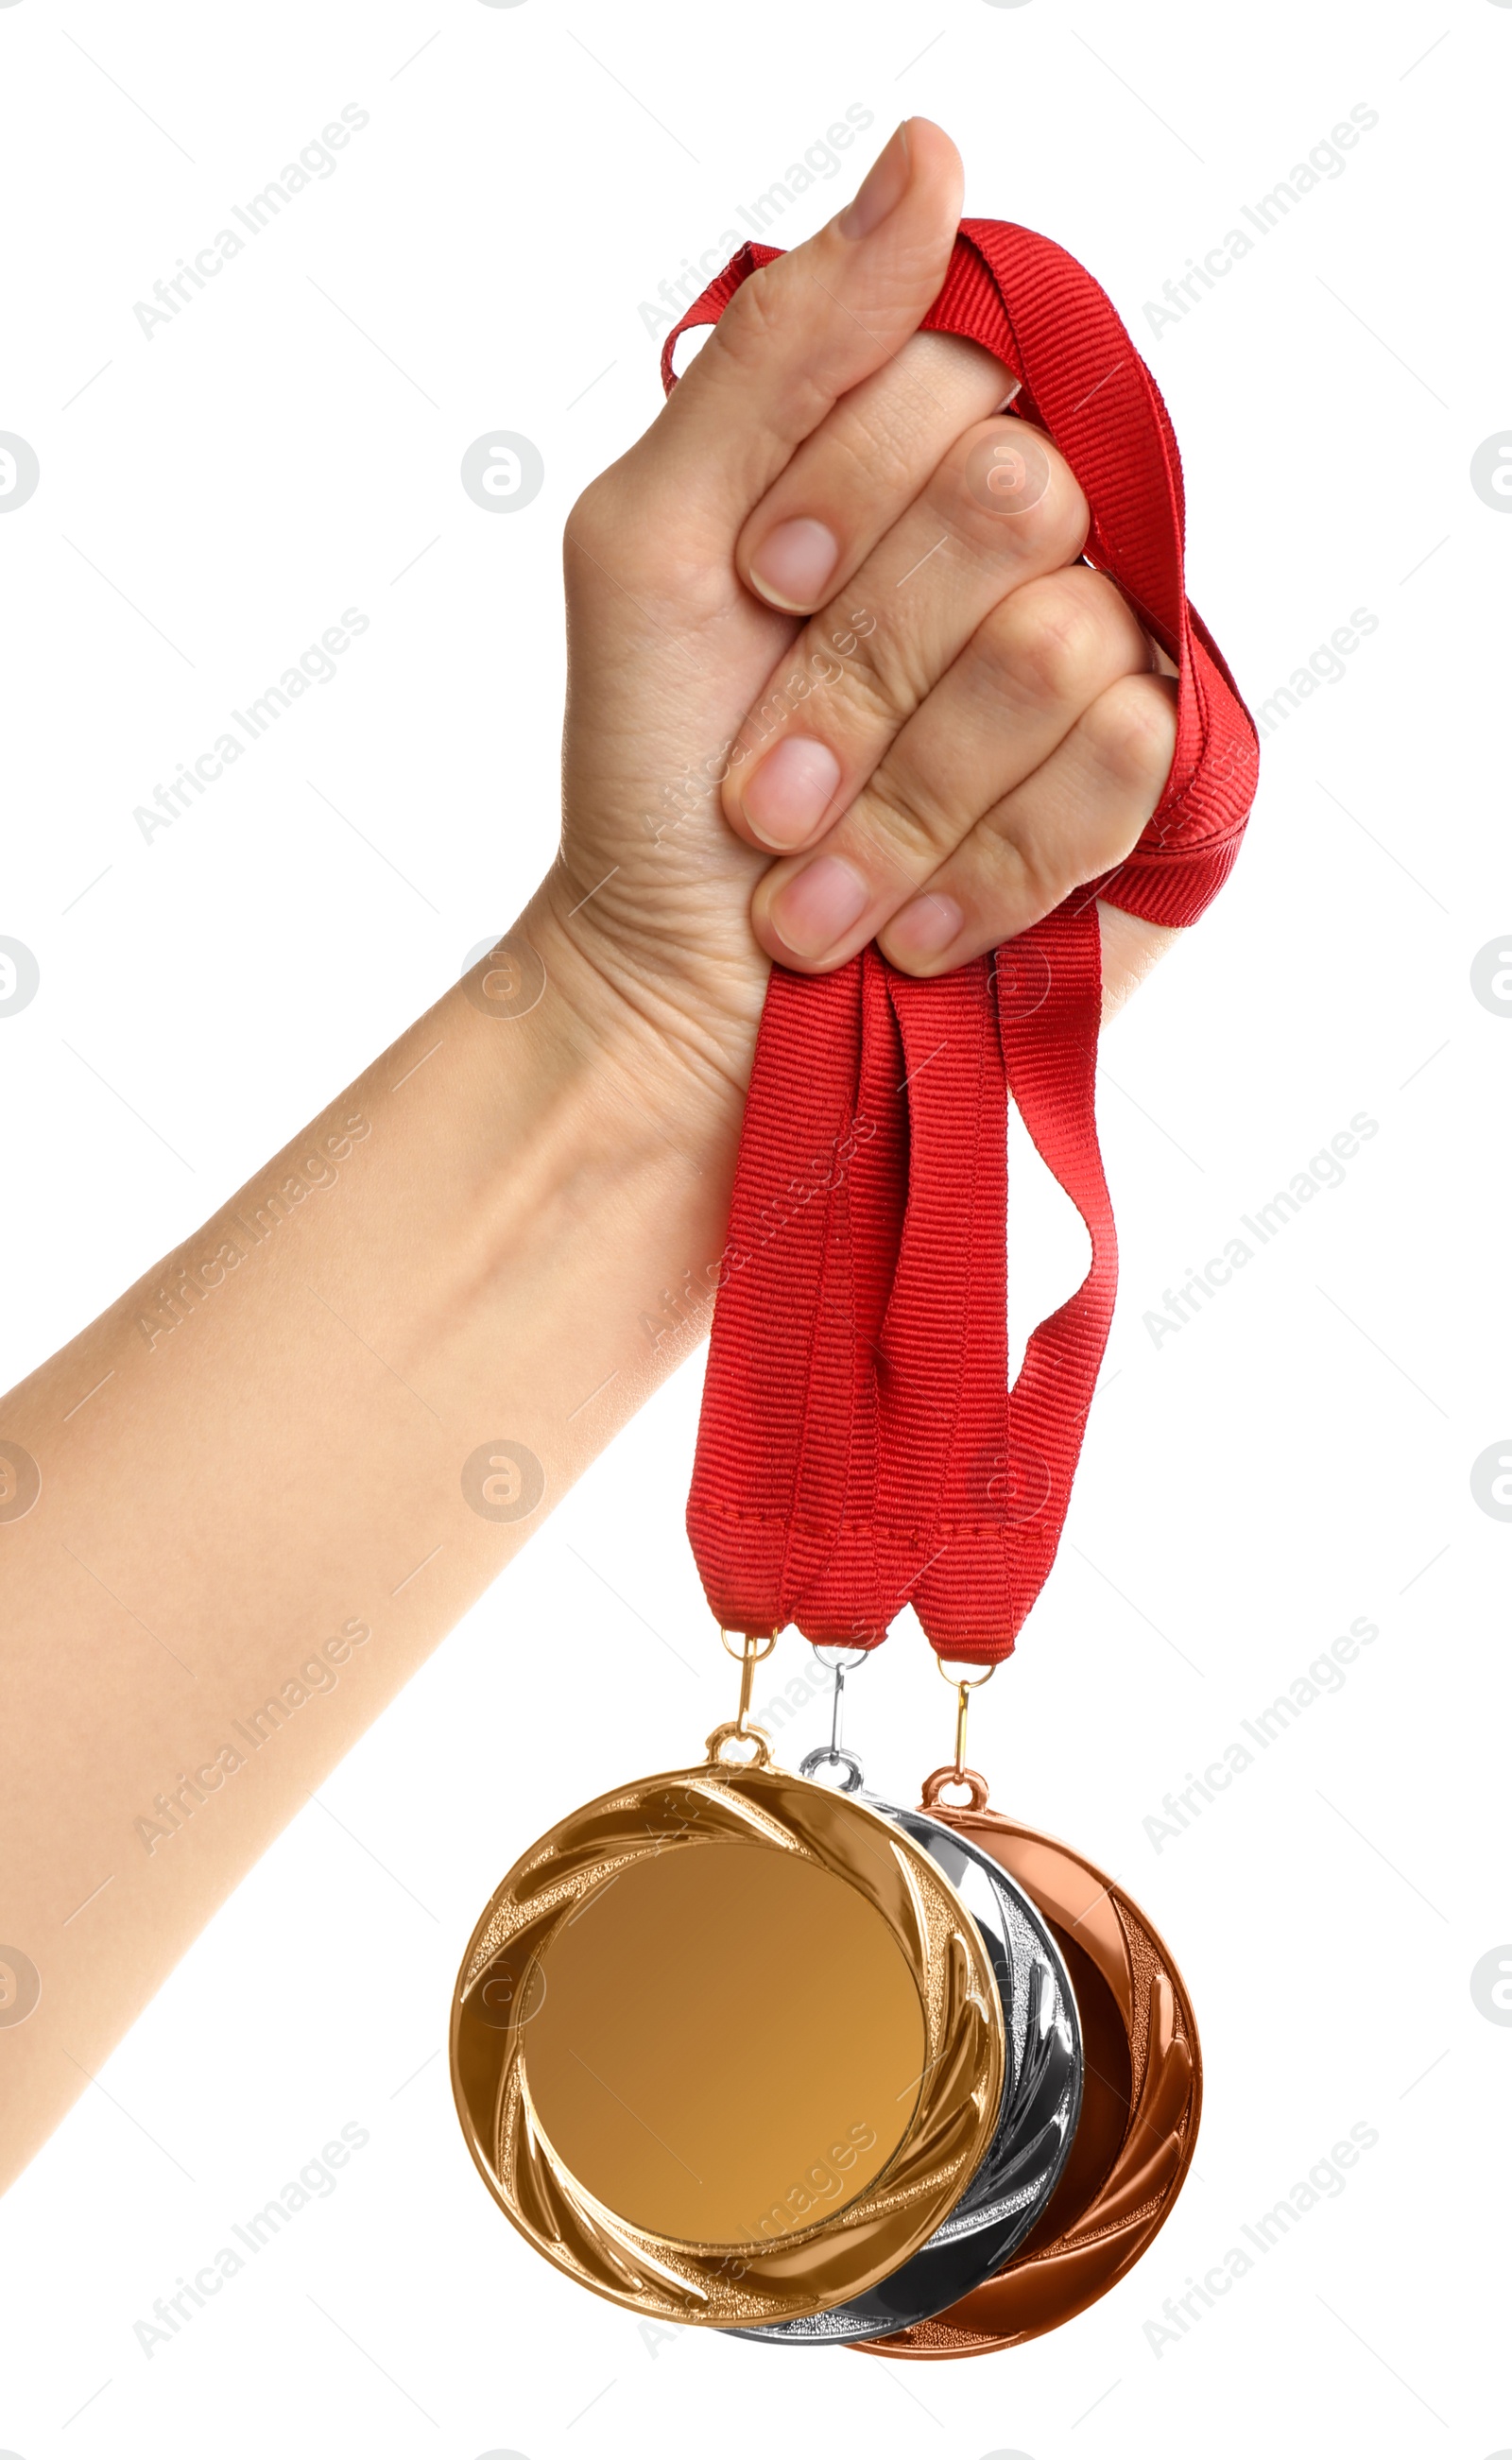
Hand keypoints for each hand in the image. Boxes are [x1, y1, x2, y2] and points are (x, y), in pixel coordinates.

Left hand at [531, 120, 1177, 1137]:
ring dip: (903, 799)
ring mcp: (1097, 659)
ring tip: (813, 888)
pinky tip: (908, 927)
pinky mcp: (1147, 790)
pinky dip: (983, 866)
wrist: (686, 994)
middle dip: (861, 672)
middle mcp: (1021, 539)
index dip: (852, 485)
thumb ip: (781, 358)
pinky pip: (1122, 768)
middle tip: (766, 781)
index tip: (759, 588)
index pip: (956, 366)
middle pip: (1019, 504)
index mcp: (904, 454)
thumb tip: (932, 158)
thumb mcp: (652, 544)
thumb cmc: (653, 775)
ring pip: (1063, 649)